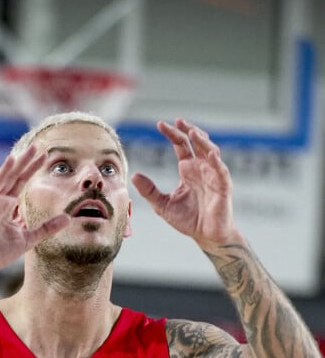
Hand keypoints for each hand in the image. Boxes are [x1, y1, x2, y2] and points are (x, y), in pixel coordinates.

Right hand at [0, 145, 68, 280]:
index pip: (20, 182)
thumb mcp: (27, 239)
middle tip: (34, 147)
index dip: (31, 168)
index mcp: (5, 205)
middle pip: (9, 179)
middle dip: (21, 163)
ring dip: (2, 174)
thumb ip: (46, 228)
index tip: (45, 155)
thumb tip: (67, 218)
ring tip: (12, 160)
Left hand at [131, 118, 240, 247]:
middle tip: (177, 121)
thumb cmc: (188, 220)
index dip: (172, 134)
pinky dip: (217, 162)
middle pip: (196, 142)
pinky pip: (222, 171)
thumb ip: (149, 190)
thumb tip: (133, 175)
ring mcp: (214, 176)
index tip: (160, 124)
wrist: (206, 236)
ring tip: (192, 132)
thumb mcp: (162, 204)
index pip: (181, 146)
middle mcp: (201, 169)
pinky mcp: (224, 187)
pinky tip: (210, 155)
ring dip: (203, 141)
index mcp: (188, 170)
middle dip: (187, 130)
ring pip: (211, 151)